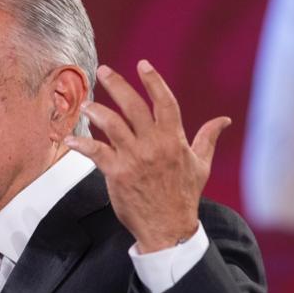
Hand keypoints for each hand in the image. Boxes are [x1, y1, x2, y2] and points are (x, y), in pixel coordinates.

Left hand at [64, 60, 230, 252]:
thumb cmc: (184, 197)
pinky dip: (81, 144)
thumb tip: (224, 120)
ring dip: (96, 111)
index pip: (165, 102)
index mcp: (175, 139)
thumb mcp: (201, 165)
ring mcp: (135, 158)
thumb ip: (208, 138)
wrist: (168, 228)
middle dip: (117, 85)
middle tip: (103, 71)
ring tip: (85, 104)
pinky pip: (96, 152)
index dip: (153, 81)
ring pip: (112, 125)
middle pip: (134, 106)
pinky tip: (69, 139)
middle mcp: (155, 145)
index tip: (142, 64)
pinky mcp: (118, 174)